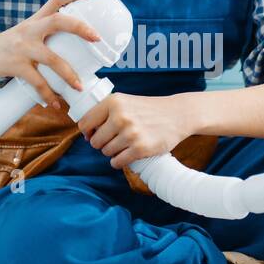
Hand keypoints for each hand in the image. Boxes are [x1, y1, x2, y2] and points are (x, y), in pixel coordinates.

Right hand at [0, 0, 103, 108]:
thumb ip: (41, 37)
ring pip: (52, 58)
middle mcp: (29, 30)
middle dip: (80, 28)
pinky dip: (48, 94)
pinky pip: (37, 82)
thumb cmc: (1, 47)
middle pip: (58, 20)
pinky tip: (54, 103)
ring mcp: (22, 48)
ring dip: (68, 74)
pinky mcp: (14, 66)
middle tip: (97, 38)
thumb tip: (68, 51)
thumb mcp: (22, 35)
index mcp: (34, 21)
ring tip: (79, 86)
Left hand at [75, 93, 194, 169]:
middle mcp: (120, 116)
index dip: (88, 132)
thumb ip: (105, 113)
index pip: (85, 124)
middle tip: (115, 140)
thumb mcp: (125, 102)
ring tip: (125, 145)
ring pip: (106, 152)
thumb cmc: (149, 109)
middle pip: (95, 141)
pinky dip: (119, 162)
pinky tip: (127, 155)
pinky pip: (117, 162)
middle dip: (102, 144)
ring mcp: (130, 133)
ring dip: (113, 152)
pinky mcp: (140, 148)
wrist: (178, 114)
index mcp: (113, 102)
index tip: (95, 134)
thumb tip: (86, 134)